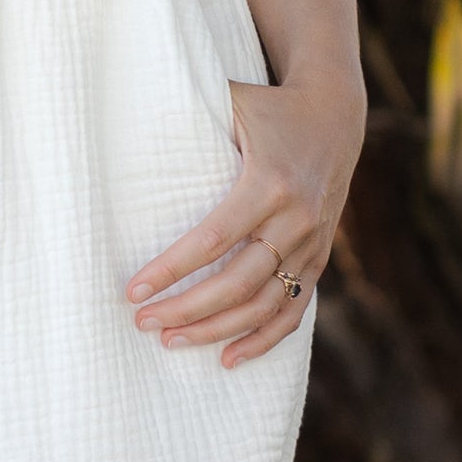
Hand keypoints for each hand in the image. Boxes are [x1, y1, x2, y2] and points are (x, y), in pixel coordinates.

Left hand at [126, 71, 366, 366]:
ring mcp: (312, 244)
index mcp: (270, 182)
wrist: (335, 112)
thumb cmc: (268, 107)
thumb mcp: (233, 102)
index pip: (213, 239)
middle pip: (236, 283)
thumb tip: (125, 136)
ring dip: (215, 330)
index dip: (171, 270)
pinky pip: (293, 311)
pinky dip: (262, 340)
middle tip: (143, 323)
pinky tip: (228, 359)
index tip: (133, 290)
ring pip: (262, 305)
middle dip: (186, 308)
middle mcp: (296, 219)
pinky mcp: (320, 258)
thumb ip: (188, 117)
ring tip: (170, 342)